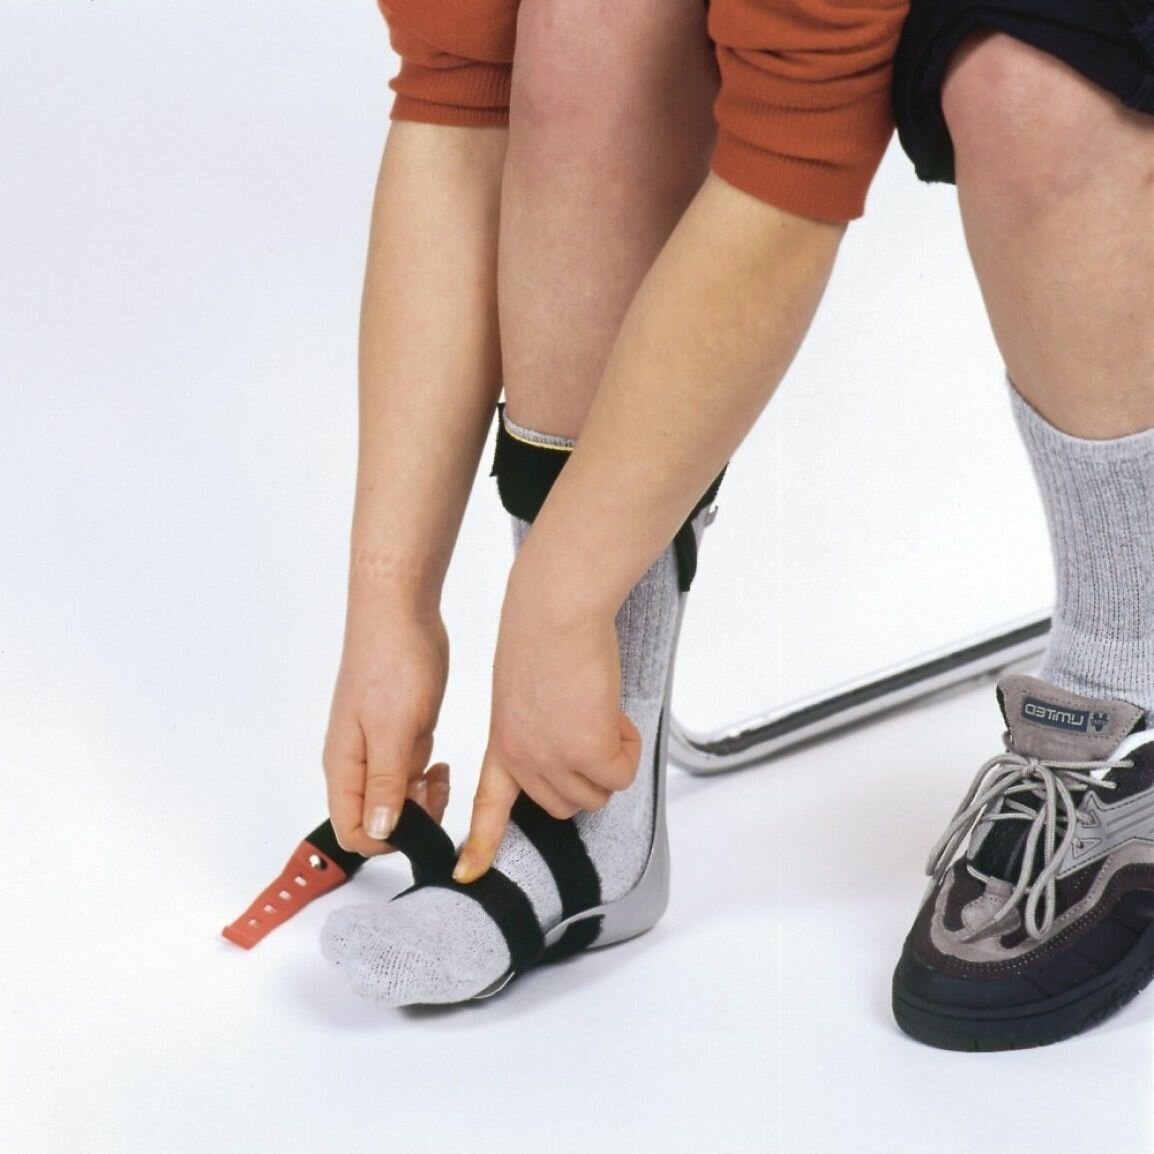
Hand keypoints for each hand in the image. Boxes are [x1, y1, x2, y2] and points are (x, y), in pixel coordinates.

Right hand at [323, 603, 451, 856]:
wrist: (401, 614)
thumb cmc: (390, 663)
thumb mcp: (392, 729)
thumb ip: (385, 782)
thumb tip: (378, 832)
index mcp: (345, 766)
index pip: (352, 831)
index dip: (385, 841)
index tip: (420, 825)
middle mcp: (357, 763)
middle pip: (376, 820)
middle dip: (410, 821)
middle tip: (437, 794)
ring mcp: (378, 748)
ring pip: (396, 799)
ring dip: (423, 799)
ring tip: (442, 776)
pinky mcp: (400, 733)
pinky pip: (409, 774)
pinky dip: (427, 779)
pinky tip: (442, 763)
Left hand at [453, 558, 640, 881]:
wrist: (555, 611)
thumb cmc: (543, 635)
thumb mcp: (525, 694)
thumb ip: (539, 729)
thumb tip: (573, 748)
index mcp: (500, 744)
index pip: (486, 807)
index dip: (480, 845)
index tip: (467, 874)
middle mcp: (521, 759)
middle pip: (567, 804)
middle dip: (591, 775)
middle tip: (593, 726)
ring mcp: (551, 759)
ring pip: (599, 792)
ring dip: (612, 760)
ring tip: (601, 712)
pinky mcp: (585, 750)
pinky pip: (622, 773)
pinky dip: (629, 746)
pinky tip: (612, 711)